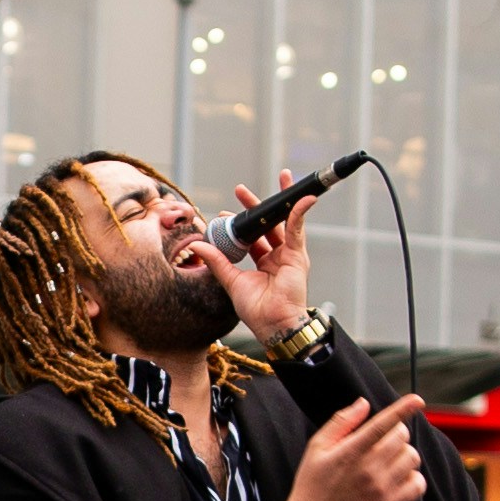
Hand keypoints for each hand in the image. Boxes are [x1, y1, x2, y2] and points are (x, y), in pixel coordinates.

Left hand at [200, 180, 312, 340]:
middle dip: (256, 206)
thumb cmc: (256, 310)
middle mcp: (277, 256)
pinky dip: (299, 212)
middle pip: (268, 224)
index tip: (224, 213)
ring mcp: (290, 255)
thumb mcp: (231, 281)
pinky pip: (298, 229)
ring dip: (282, 199)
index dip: (240, 224)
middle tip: (241, 189)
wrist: (273, 324)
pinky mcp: (298, 255)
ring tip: (283, 176)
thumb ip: (217, 261)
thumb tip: (199, 244)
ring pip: (285, 220)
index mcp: (263, 262)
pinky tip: (300, 198)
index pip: (252, 237)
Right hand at [283, 395, 427, 500]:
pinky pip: (418, 485)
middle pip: (402, 437)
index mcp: (350, 451)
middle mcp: (368, 469)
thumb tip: (364, 404)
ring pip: (412, 458)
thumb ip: (342, 422)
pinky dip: (414, 477)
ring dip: (405, 454)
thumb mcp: (317, 447)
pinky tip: (399, 477)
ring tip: (390, 460)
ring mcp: (381, 489)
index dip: (403, 409)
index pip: (382, 424)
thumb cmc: (313, 482)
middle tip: (384, 441)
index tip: (417, 400)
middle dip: (397, 432)